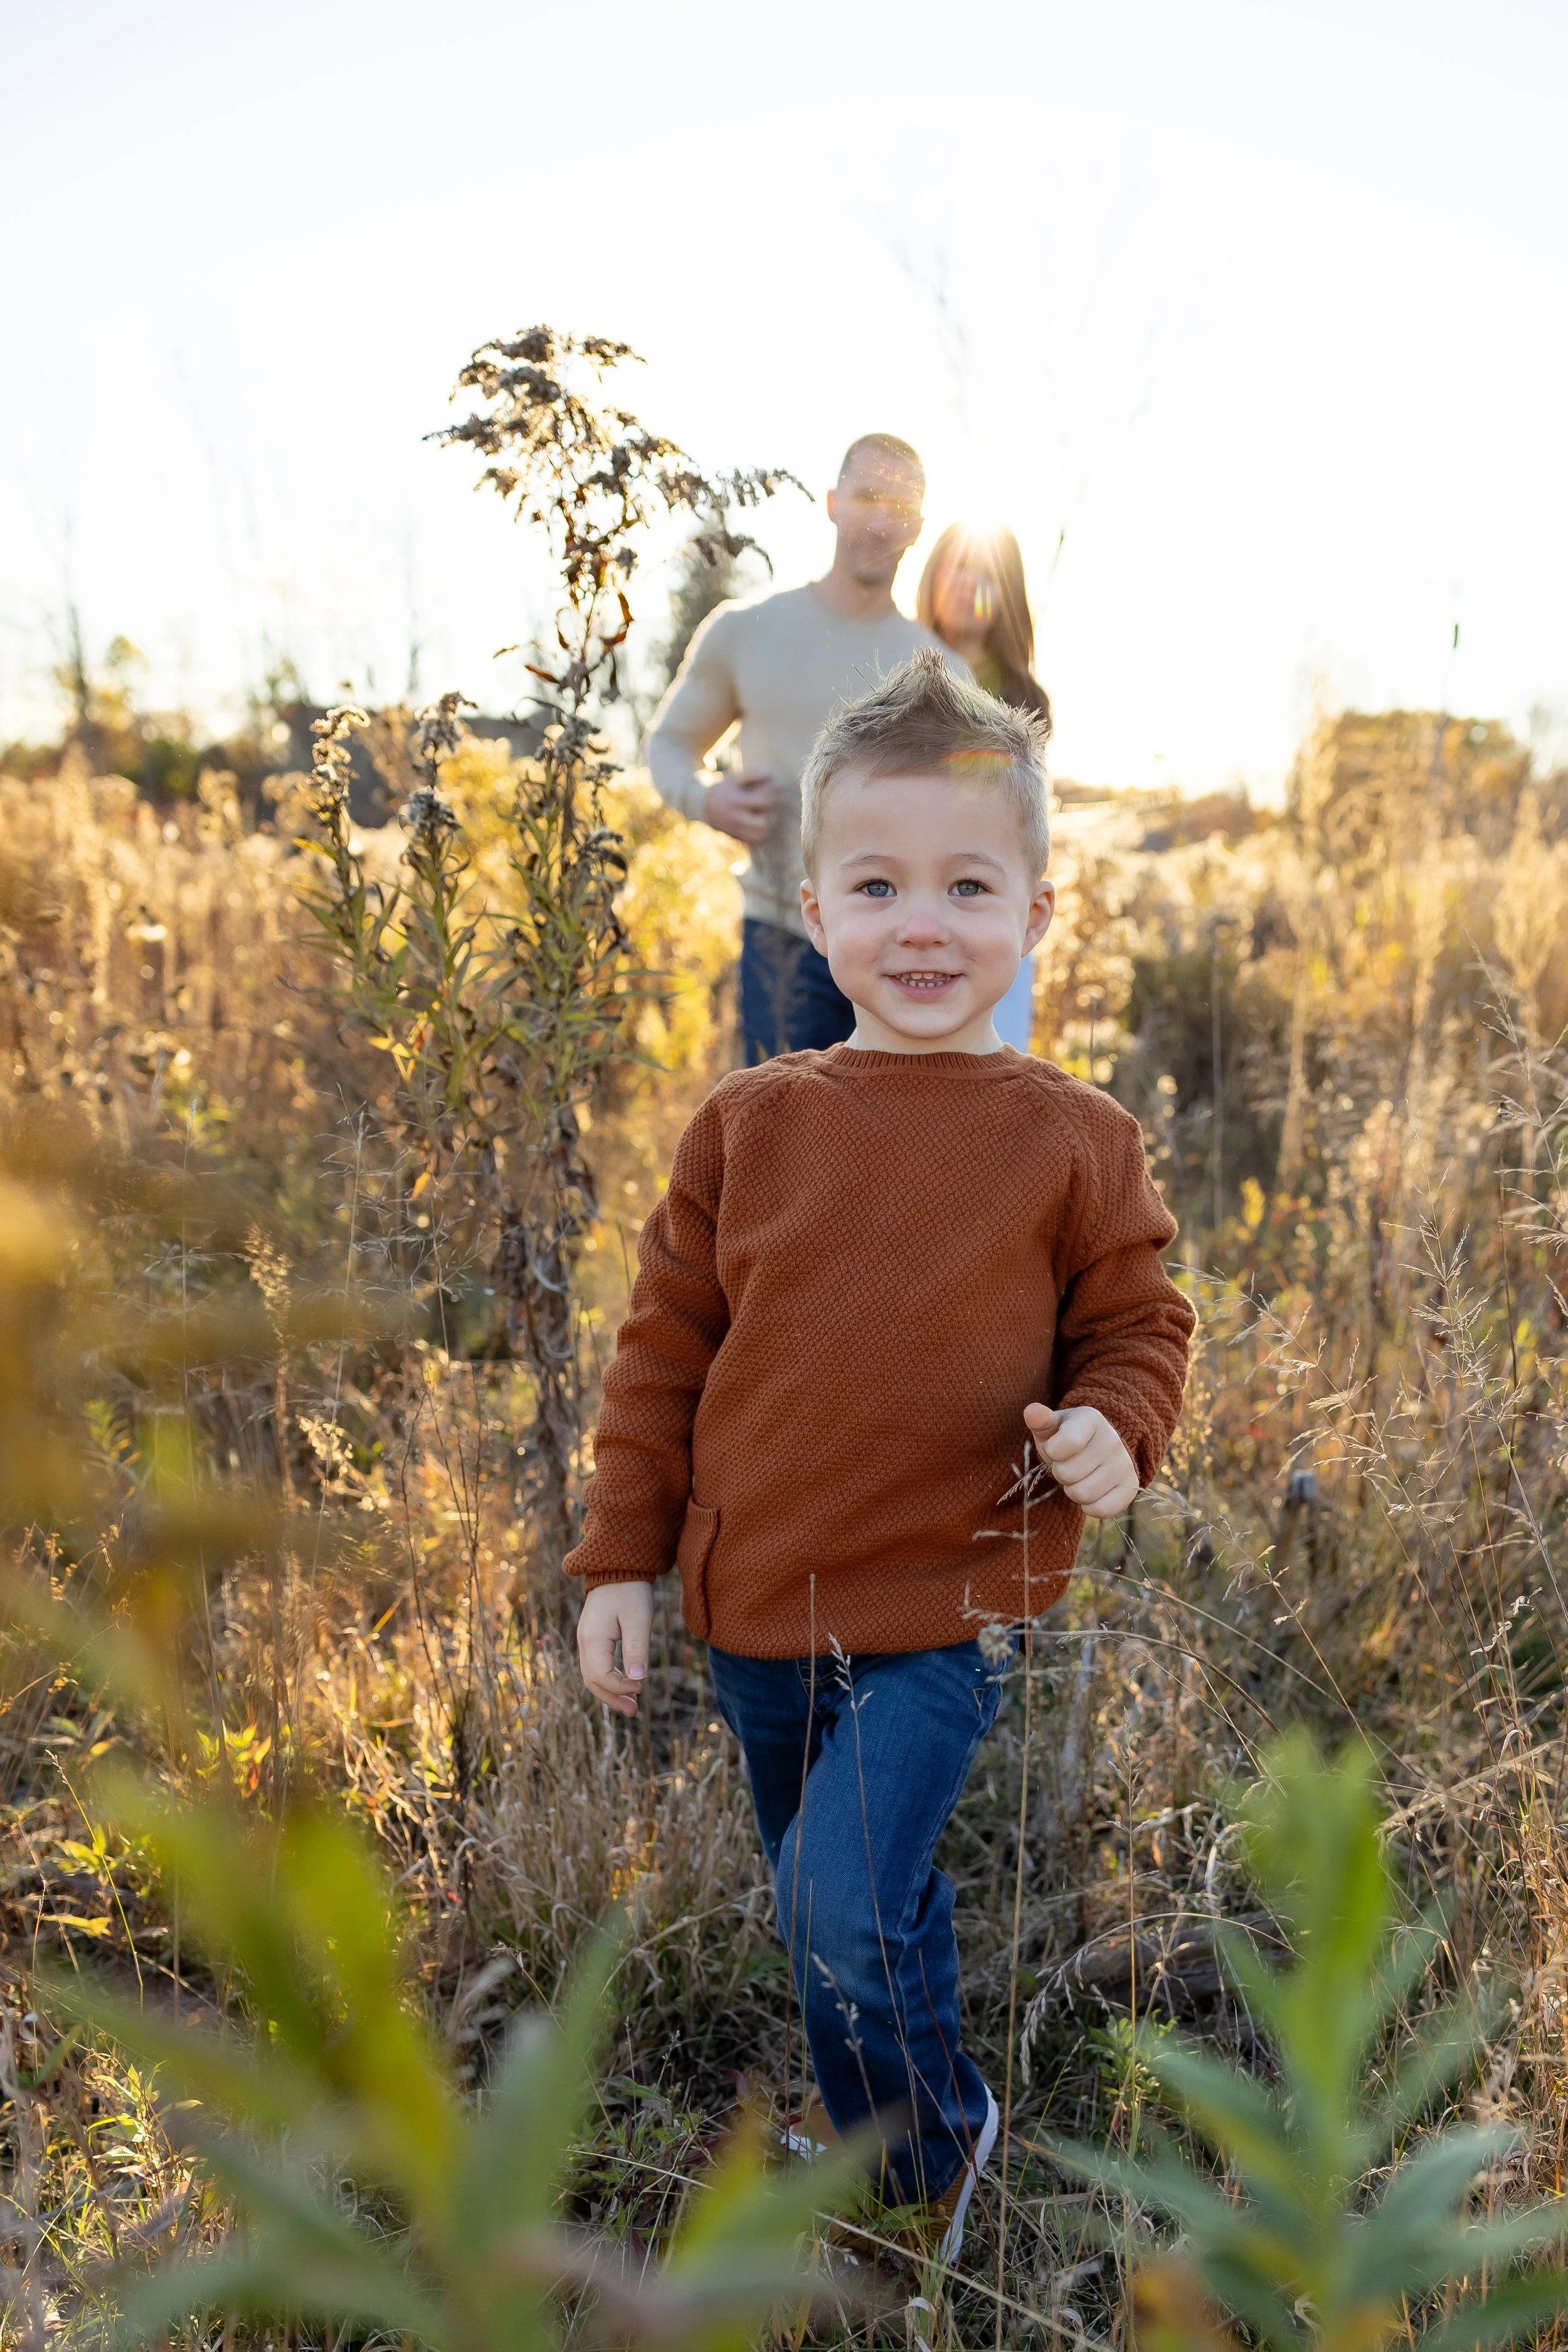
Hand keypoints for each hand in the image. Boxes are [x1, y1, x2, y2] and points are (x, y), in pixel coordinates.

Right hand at [577, 1580, 653, 1716]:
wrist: (619, 1566)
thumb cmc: (630, 1590)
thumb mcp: (638, 1618)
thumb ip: (636, 1648)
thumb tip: (637, 1680)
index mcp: (592, 1638)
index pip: (600, 1675)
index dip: (619, 1688)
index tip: (641, 1688)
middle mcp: (584, 1641)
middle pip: (592, 1680)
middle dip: (612, 1698)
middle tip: (634, 1711)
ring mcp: (586, 1640)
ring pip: (592, 1675)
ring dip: (610, 1692)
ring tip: (631, 1705)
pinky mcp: (593, 1638)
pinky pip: (595, 1666)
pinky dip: (608, 1680)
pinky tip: (625, 1685)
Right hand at [705, 770, 777, 844]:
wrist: (703, 807)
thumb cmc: (722, 789)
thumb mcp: (733, 779)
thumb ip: (751, 775)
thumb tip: (769, 776)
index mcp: (737, 801)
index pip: (763, 800)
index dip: (774, 793)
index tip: (778, 787)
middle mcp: (736, 818)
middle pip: (763, 822)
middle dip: (773, 813)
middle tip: (776, 804)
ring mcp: (736, 830)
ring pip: (761, 834)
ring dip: (769, 825)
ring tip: (770, 814)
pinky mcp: (737, 837)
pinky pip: (755, 840)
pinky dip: (762, 833)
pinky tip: (763, 822)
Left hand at [1023, 1404, 1138, 1517]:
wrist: (1097, 1449)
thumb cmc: (1066, 1438)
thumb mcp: (1052, 1426)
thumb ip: (1040, 1420)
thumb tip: (1031, 1411)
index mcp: (1091, 1420)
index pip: (1068, 1443)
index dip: (1053, 1452)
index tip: (1056, 1448)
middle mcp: (1112, 1440)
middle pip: (1068, 1474)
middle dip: (1060, 1473)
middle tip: (1068, 1465)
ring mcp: (1124, 1464)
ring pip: (1082, 1494)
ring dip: (1073, 1490)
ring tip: (1078, 1477)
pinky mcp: (1130, 1486)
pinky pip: (1102, 1510)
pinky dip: (1089, 1507)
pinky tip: (1091, 1493)